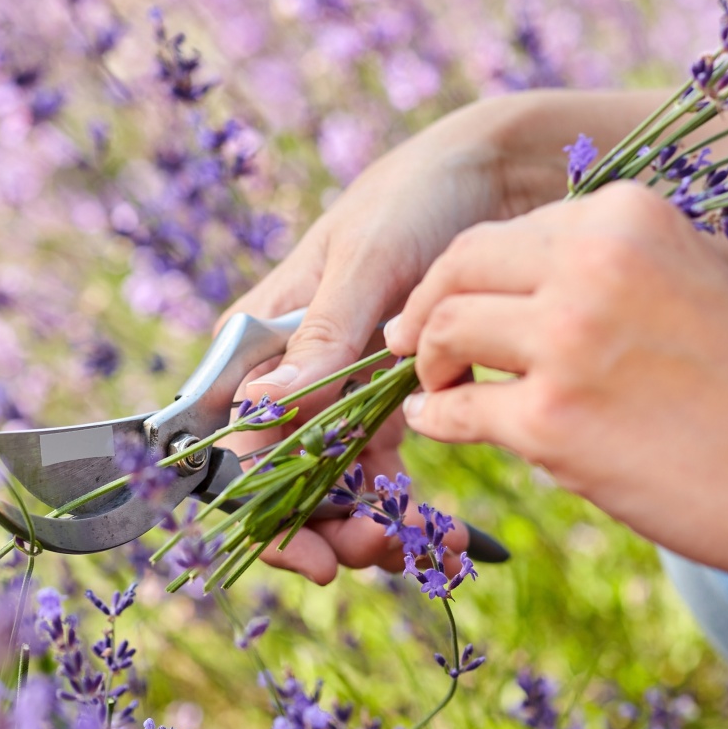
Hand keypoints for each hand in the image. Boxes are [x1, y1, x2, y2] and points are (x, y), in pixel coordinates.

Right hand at [219, 97, 569, 582]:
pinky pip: (378, 473)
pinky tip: (442, 535)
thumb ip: (319, 337)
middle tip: (378, 553)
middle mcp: (284, 375)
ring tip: (424, 549)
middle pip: (277, 482)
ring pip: (329, 488)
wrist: (495, 174)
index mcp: (254, 341)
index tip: (316, 554)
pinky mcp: (384, 401)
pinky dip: (405, 509)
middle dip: (322, 529)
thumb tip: (260, 406)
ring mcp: (333, 393)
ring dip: (368, 529)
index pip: (232, 447)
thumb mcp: (366, 263)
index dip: (263, 512)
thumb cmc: (412, 199)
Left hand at [385, 183, 727, 579]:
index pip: (505, 233)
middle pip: (458, 269)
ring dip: (428, 362)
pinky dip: (435, 417)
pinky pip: (454, 411)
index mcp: (628, 215)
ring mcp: (567, 341)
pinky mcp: (552, 422)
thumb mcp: (690, 283)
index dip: (466, 274)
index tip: (449, 306)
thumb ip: (606, 271)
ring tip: (438, 387)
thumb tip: (513, 290)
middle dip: (425, 308)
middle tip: (414, 345)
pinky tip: (440, 424)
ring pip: (442, 330)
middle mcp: (591, 261)